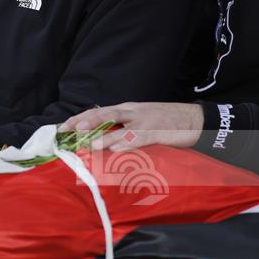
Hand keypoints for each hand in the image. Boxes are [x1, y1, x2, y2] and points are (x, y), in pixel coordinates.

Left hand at [61, 102, 203, 151]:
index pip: (99, 111)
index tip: (63, 127)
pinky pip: (140, 138)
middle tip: (70, 130)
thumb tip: (100, 138)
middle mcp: (133, 112)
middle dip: (86, 122)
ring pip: (121, 127)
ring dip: (104, 136)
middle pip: (105, 114)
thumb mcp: (141, 120)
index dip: (80, 118)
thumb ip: (122, 127)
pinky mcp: (158, 132)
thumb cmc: (165, 121)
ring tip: (89, 144)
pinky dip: (127, 143)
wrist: (196, 119)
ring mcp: (145, 122)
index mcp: (127, 109)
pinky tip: (117, 149)